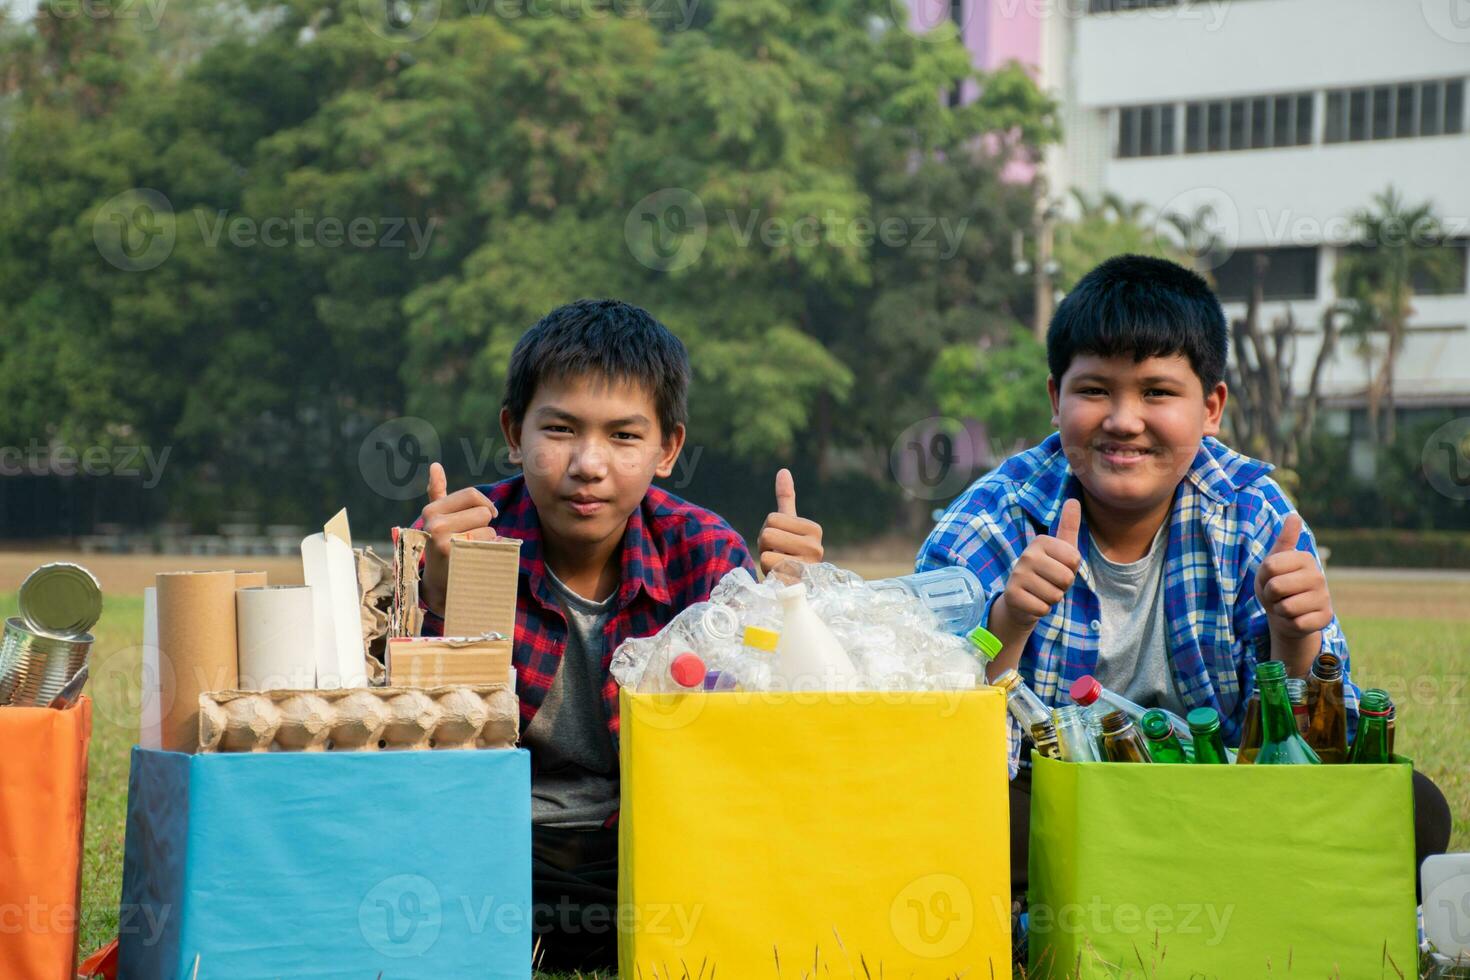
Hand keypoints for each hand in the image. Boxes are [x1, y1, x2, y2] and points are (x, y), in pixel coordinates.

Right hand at [419, 461, 497, 614]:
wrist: (438, 584)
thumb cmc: (442, 545)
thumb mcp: (437, 519)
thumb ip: (437, 492)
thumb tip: (435, 465)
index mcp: (431, 510)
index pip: (472, 495)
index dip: (485, 504)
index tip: (488, 515)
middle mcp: (434, 524)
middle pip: (483, 512)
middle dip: (484, 525)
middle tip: (472, 538)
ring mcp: (444, 541)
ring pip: (489, 530)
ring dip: (488, 540)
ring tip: (472, 549)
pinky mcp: (458, 557)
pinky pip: (489, 545)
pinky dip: (490, 550)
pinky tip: (477, 558)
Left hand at [756, 469, 823, 574]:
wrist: (794, 585)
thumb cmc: (789, 551)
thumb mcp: (788, 525)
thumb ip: (786, 498)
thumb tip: (783, 470)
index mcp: (814, 529)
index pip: (772, 518)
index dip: (768, 529)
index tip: (779, 542)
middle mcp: (816, 547)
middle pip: (767, 533)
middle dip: (765, 545)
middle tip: (777, 554)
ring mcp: (808, 567)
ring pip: (765, 553)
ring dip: (765, 560)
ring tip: (778, 566)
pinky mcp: (797, 584)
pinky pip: (768, 570)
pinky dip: (768, 574)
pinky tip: (780, 578)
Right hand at [994, 498, 1081, 631]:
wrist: (1020, 600)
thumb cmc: (1046, 573)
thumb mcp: (1060, 550)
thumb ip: (1068, 526)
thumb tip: (1073, 500)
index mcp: (1040, 541)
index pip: (1074, 560)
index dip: (1071, 569)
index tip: (1057, 568)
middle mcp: (1027, 555)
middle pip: (1066, 578)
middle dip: (1063, 587)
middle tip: (1049, 583)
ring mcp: (1017, 575)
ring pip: (1055, 595)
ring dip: (1052, 599)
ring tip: (1040, 592)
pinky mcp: (1012, 595)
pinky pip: (1043, 608)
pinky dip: (1041, 610)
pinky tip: (1032, 602)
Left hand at [1255, 514, 1332, 639]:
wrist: (1285, 614)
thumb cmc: (1276, 585)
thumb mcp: (1272, 563)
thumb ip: (1283, 541)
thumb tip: (1294, 516)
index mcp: (1304, 558)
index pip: (1270, 566)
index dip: (1263, 577)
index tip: (1271, 578)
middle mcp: (1319, 575)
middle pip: (1276, 587)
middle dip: (1270, 595)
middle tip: (1277, 595)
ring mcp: (1325, 597)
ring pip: (1286, 607)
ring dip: (1279, 610)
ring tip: (1286, 605)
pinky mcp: (1326, 617)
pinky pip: (1297, 623)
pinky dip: (1290, 623)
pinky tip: (1296, 618)